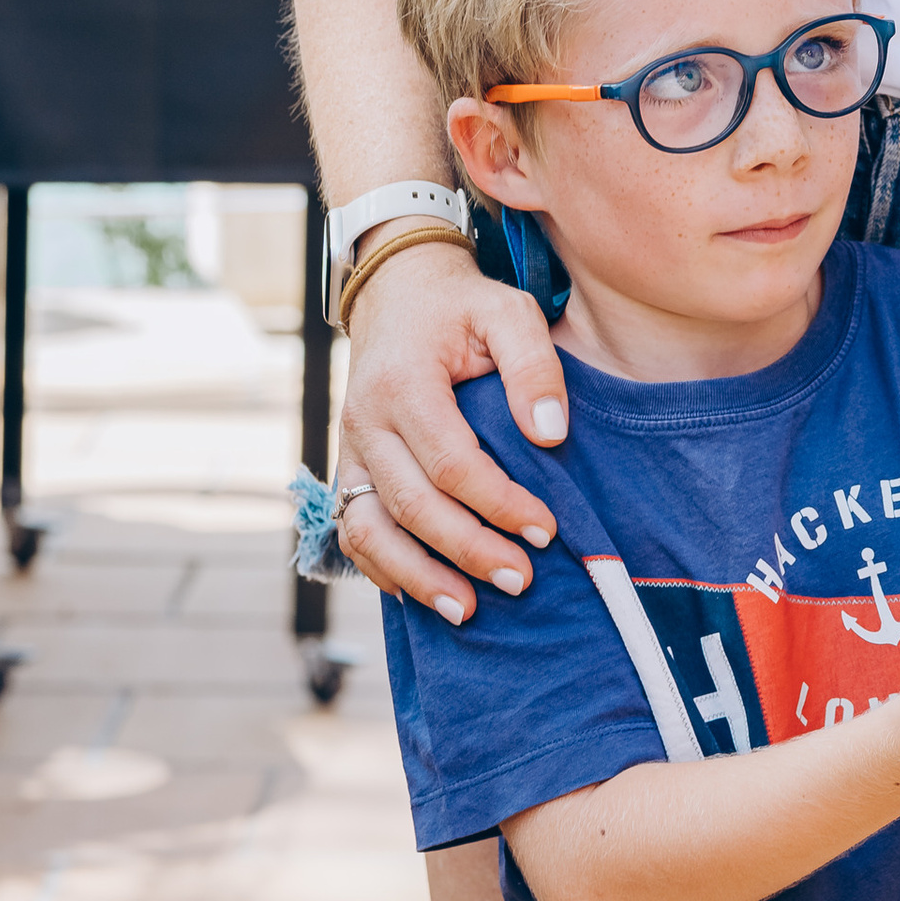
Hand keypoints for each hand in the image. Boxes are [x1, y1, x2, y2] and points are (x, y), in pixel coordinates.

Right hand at [335, 239, 567, 623]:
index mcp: (404, 384)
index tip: (546, 530)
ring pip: (369, 528)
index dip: (498, 503)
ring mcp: (349, 448)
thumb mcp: (510, 312)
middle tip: (521, 580)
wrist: (398, 289)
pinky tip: (421, 595)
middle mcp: (366, 422)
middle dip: (468, 551)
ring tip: (467, 611)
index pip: (451, 463)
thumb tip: (550, 433)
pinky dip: (381, 567)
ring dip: (416, 575)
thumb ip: (533, 366)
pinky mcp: (348, 466)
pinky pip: (351, 529)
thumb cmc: (462, 305)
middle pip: (412, 505)